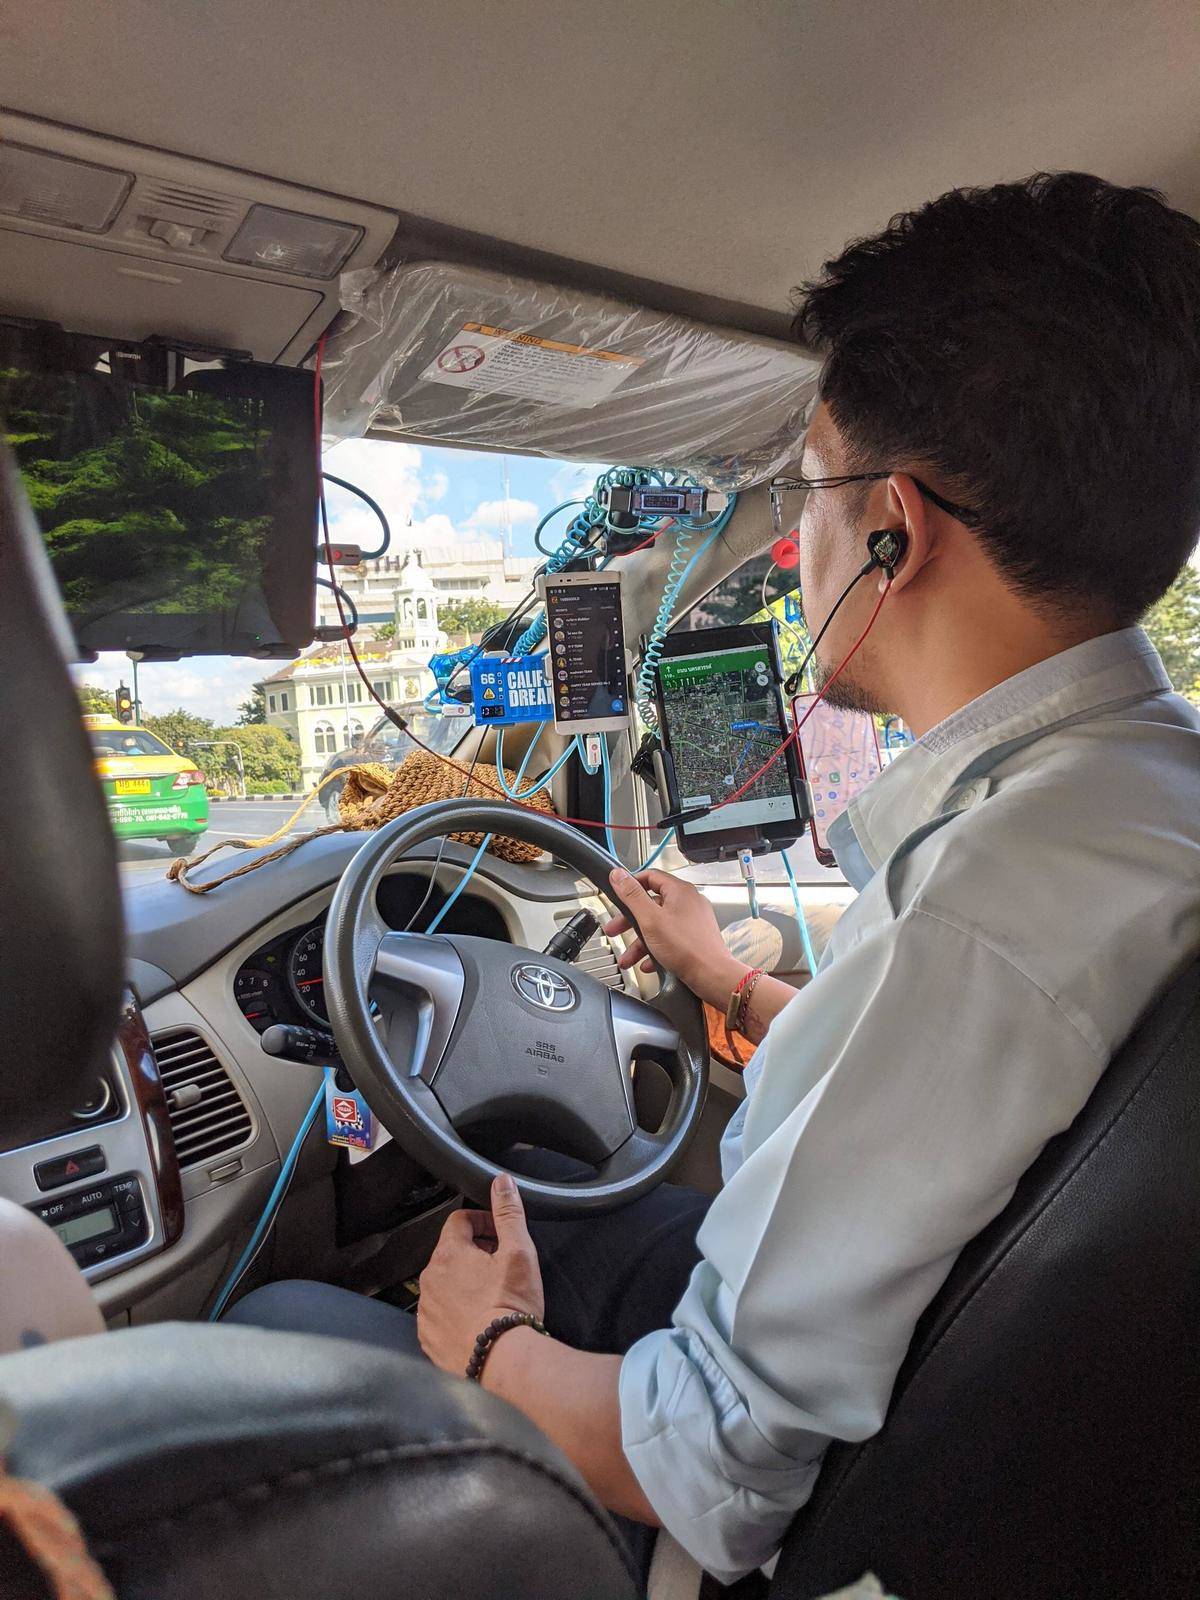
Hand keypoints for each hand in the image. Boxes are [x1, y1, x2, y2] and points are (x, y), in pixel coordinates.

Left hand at [417, 1173, 544, 1376]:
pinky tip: (479, 1319)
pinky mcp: (428, 1337)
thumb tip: (502, 1183)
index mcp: (449, 1253)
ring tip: (492, 1294)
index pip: (460, 1220)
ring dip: (464, 1283)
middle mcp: (430, 1279)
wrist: (502, 1362)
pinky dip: (456, 1311)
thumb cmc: (510, 1308)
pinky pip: (440, 1314)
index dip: (483, 1222)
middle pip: (451, 1252)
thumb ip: (508, 1213)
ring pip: (445, 1284)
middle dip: (475, 1252)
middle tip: (501, 1264)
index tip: (499, 1233)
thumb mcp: (519, 1252)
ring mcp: (426, 1310)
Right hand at [602, 866, 743, 1006]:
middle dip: (629, 920)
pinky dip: (656, 950)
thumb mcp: (650, 919)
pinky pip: (669, 939)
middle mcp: (689, 903)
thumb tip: (618, 875)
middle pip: (652, 904)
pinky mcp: (694, 938)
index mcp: (680, 891)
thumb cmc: (687, 948)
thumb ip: (632, 896)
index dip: (631, 885)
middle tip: (615, 928)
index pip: (650, 876)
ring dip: (640, 942)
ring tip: (628, 957)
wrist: (711, 976)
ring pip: (659, 926)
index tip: (618, 894)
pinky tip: (647, 963)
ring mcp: (693, 921)